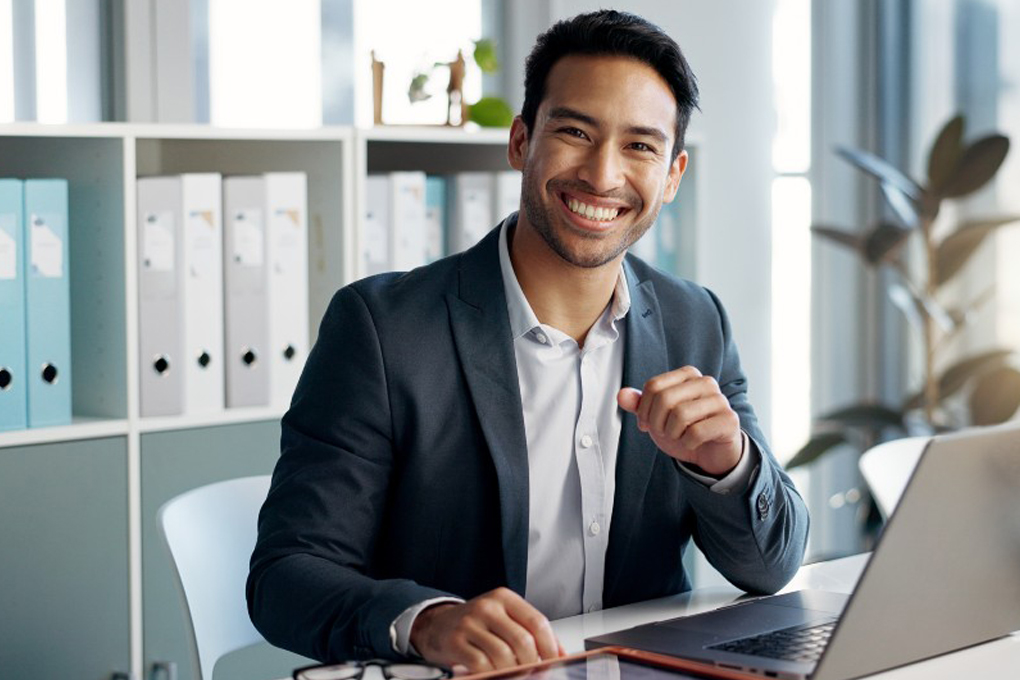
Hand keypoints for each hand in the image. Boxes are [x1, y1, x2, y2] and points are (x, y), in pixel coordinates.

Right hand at [409, 587, 564, 673]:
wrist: (437, 625)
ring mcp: (469, 623)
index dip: (551, 646)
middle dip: (533, 664)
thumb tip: (561, 653)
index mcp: (504, 598)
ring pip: (503, 656)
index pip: (536, 622)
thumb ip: (531, 632)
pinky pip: (482, 665)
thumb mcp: (504, 619)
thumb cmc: (477, 624)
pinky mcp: (455, 642)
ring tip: (514, 674)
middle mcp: (487, 607)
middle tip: (534, 673)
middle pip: (522, 641)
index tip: (555, 661)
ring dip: (513, 672)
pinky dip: (493, 674)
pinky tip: (494, 673)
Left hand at [617, 366, 742, 476]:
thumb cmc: (684, 429)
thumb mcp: (657, 416)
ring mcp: (720, 400)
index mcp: (688, 375)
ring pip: (680, 415)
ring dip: (672, 433)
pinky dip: (687, 443)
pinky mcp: (729, 420)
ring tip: (678, 436)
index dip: (643, 409)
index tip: (646, 423)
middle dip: (657, 422)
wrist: (711, 452)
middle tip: (662, 432)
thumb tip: (621, 395)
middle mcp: (705, 382)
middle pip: (665, 399)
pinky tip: (694, 443)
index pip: (654, 386)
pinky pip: (696, 432)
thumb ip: (639, 405)